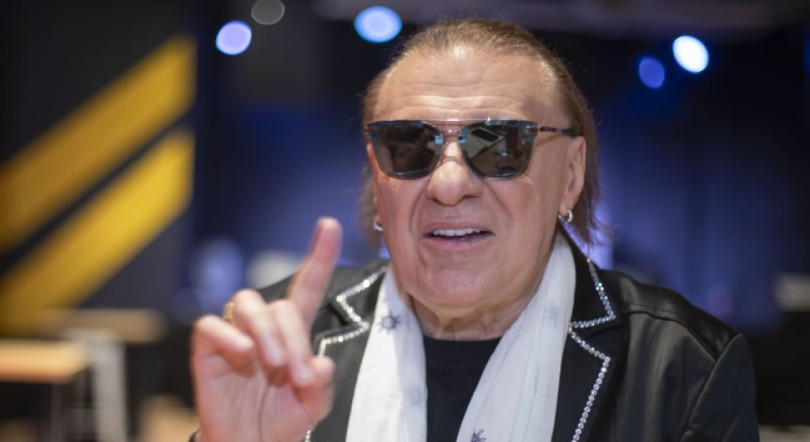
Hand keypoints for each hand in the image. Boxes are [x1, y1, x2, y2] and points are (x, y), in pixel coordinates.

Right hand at [191, 218, 342, 441]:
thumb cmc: (279, 420)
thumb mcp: (310, 407)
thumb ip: (321, 386)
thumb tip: (321, 363)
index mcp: (293, 333)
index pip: (307, 287)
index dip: (319, 257)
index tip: (330, 226)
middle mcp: (265, 327)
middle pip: (281, 305)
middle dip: (294, 339)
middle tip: (299, 375)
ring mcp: (236, 334)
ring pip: (248, 304)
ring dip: (266, 332)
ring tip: (273, 364)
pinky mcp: (207, 349)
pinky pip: (211, 326)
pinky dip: (228, 336)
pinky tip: (243, 355)